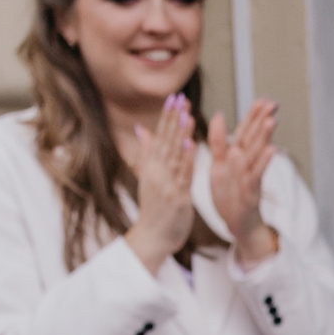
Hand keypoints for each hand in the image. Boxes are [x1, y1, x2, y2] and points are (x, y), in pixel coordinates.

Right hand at [127, 94, 196, 272]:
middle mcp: (156, 172)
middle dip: (174, 119)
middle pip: (167, 141)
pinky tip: (192, 143)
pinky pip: (183, 175)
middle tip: (181, 97)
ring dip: (181, 134)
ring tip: (187, 114)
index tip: (174, 97)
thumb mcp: (148, 177)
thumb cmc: (154, 208)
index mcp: (151, 167)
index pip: (160, 136)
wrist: (153, 237)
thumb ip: (146, 152)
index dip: (167, 116)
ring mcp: (166, 184)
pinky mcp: (177, 196)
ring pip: (175, 155)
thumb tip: (140, 129)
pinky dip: (187, 159)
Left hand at [208, 100, 279, 261]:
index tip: (263, 99)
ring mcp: (249, 177)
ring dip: (264, 138)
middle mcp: (245, 164)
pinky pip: (256, 175)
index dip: (253, 115)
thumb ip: (218, 141)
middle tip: (273, 104)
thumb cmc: (229, 195)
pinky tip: (272, 150)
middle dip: (262, 121)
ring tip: (272, 121)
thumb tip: (217, 114)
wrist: (236, 223)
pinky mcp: (250, 191)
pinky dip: (263, 163)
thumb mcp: (218, 164)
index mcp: (237, 156)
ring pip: (256, 154)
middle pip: (253, 138)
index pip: (245, 131)